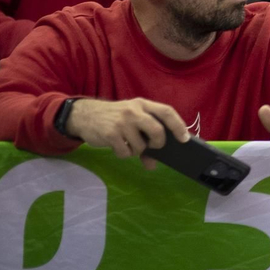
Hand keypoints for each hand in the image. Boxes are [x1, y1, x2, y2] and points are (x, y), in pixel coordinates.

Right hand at [64, 97, 190, 168]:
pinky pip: (125, 152)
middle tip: (154, 147)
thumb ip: (145, 137)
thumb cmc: (115, 118)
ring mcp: (122, 122)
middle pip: (157, 130)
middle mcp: (134, 111)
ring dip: (136, 150)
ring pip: (140, 146)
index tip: (184, 139)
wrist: (84, 115)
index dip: (178, 125)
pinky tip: (117, 146)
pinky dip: (124, 154)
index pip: (167, 112)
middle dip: (158, 143)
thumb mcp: (131, 120)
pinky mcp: (110, 134)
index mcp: (143, 104)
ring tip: (127, 143)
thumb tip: (153, 165)